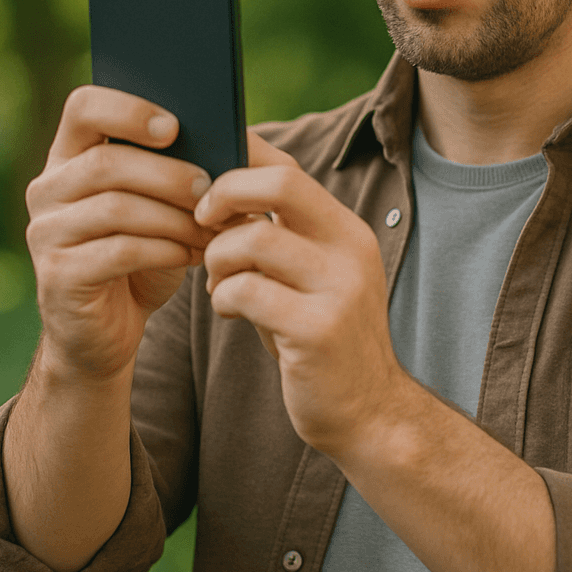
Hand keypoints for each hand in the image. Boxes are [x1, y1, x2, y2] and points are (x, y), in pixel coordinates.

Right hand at [24, 86, 213, 383]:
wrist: (108, 330)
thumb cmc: (144, 254)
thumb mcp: (160, 205)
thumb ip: (178, 167)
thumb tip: (230, 140)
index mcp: (70, 156)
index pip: (84, 107)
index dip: (129, 109)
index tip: (175, 127)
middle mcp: (47, 188)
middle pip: (108, 161)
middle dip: (169, 174)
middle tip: (211, 188)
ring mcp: (45, 233)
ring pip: (117, 207)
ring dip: (175, 216)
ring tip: (213, 227)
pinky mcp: (57, 276)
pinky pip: (119, 251)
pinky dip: (166, 250)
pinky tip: (193, 255)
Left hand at [196, 132, 408, 458]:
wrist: (369, 412)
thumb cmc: (320, 340)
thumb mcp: (308, 279)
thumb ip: (276, 239)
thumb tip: (216, 195)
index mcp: (345, 230)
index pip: (290, 168)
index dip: (241, 158)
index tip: (203, 178)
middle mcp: (349, 248)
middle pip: (281, 183)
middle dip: (226, 193)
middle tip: (202, 221)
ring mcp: (339, 287)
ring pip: (254, 239)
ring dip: (217, 258)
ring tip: (217, 281)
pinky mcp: (319, 329)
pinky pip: (247, 291)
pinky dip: (222, 297)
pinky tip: (227, 310)